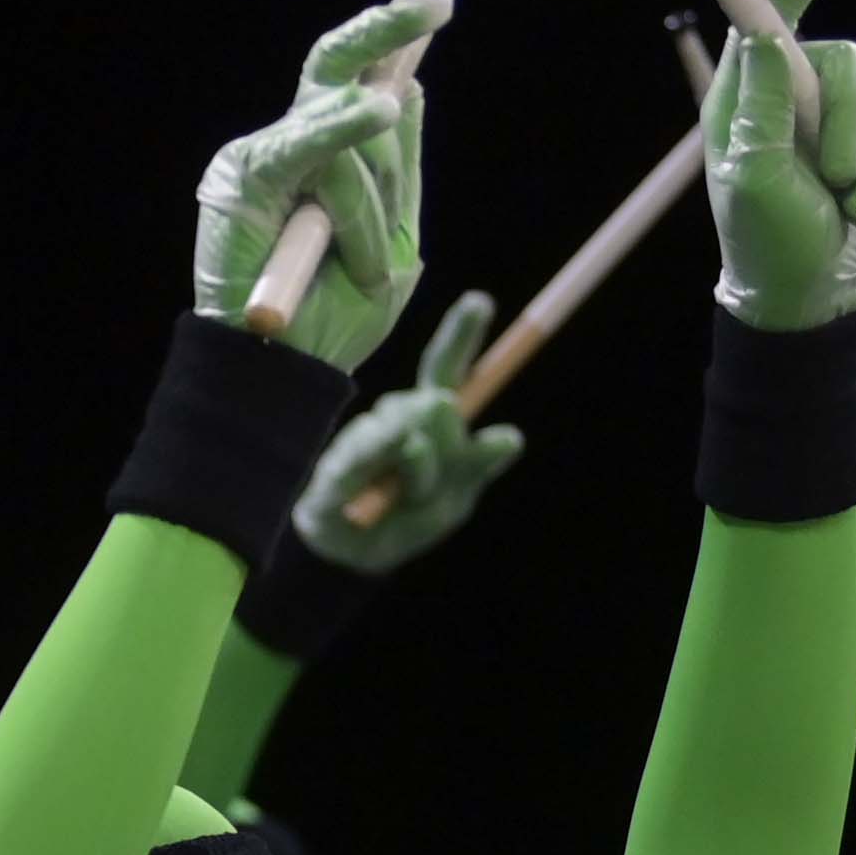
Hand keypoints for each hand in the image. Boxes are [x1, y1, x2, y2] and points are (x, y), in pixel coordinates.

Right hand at [188, 0, 430, 372]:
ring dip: (371, 205)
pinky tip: (377, 113)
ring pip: (345, 130)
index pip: (358, 81)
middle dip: (384, 29)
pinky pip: (305, 149)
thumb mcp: (393, 238)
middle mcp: (290, 146)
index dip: (390, 38)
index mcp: (327, 157)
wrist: (283, 373)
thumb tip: (411, 92)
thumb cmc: (335, 316)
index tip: (438, 5)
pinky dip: (340, 135)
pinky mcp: (240, 182)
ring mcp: (261, 158)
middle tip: (435, 2)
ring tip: (361, 270)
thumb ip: (399, 172)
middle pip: (337, 69)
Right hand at [289, 292, 532, 574]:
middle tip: (452, 407)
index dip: (463, 333)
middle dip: (456, 372)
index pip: (451, 369)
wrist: (347, 554)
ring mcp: (372, 430)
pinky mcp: (343, 455)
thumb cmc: (404, 521)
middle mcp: (404, 414)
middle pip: (437, 384)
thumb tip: (512, 436)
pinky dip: (385, 472)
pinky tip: (373, 495)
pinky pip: (375, 453)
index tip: (480, 300)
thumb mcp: (453, 502)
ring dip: (421, 475)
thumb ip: (476, 466)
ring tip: (403, 501)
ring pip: (416, 433)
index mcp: (435, 422)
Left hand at [698, 0, 855, 333]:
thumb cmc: (767, 243)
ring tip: (852, 206)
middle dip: (855, 126)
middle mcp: (785, 88)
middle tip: (837, 184)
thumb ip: (764, 105)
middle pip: (844, 60)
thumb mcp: (754, 179)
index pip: (769, 9)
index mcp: (743, 93)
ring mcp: (828, 108)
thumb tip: (766, 32)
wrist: (808, 293)